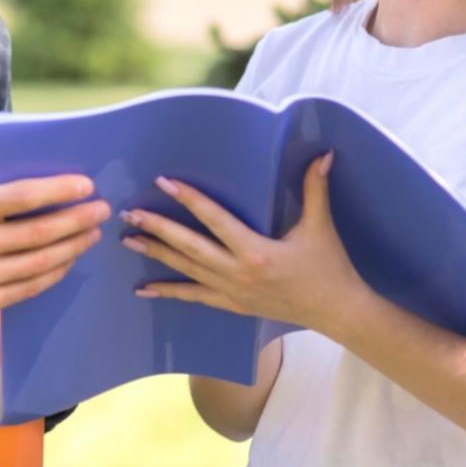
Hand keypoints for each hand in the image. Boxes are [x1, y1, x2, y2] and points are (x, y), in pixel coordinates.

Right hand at [0, 174, 106, 314]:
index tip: (86, 186)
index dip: (60, 191)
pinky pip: (28, 288)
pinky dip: (53, 274)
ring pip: (40, 263)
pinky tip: (67, 261)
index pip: (24, 196)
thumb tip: (46, 196)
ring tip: (91, 235)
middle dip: (78, 221)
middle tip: (100, 211)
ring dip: (72, 248)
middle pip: (40, 233)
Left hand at [120, 153, 364, 333]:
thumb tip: (323, 154)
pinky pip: (194, 297)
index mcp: (257, 252)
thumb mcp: (321, 227)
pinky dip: (168, 292)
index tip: (164, 183)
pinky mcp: (232, 305)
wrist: (337, 312)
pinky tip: (143, 290)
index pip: (215, 220)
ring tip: (128, 241)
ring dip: (156, 255)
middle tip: (129, 214)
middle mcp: (238, 273)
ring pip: (186, 271)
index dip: (190, 200)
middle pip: (189, 248)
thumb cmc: (330, 267)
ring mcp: (232, 292)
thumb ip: (316, 189)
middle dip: (157, 229)